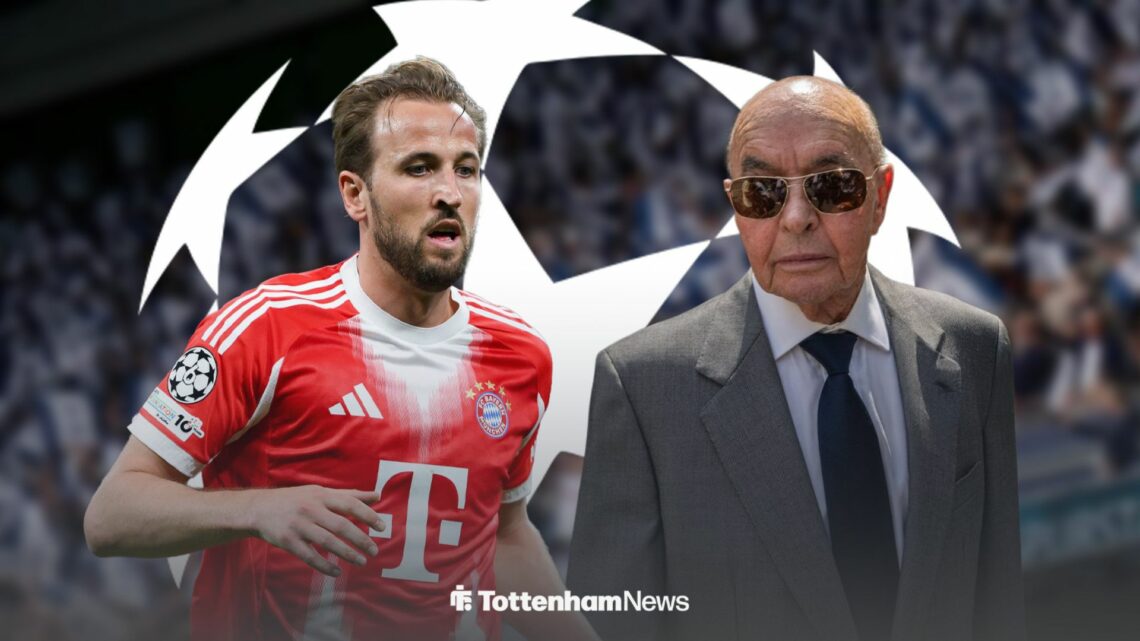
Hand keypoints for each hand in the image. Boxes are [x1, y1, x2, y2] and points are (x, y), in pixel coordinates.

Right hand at [246, 485, 383, 575]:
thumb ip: (349, 495)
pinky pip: (309, 556)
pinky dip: (324, 565)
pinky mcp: (287, 541)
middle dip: (361, 539)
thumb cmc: (295, 500)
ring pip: (327, 542)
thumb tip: (377, 496)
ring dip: (346, 553)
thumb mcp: (320, 492)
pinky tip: (337, 572)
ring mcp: (298, 526)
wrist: (258, 508)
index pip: (350, 504)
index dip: (368, 515)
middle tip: (374, 551)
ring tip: (361, 561)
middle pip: (341, 525)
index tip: (382, 527)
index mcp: (321, 496)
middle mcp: (311, 509)